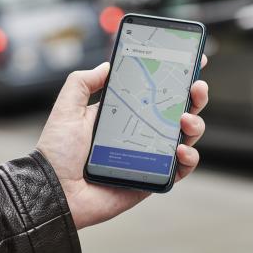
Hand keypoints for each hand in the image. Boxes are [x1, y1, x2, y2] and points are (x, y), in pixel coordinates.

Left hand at [36, 55, 207, 229]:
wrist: (56, 191)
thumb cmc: (58, 153)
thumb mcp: (67, 109)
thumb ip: (82, 82)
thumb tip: (106, 66)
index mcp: (125, 114)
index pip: (156, 92)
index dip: (176, 79)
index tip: (192, 62)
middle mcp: (142, 132)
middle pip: (179, 110)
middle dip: (195, 96)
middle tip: (197, 87)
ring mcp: (151, 155)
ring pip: (186, 136)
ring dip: (195, 124)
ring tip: (185, 120)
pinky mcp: (155, 178)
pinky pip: (182, 168)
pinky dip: (189, 158)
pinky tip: (180, 150)